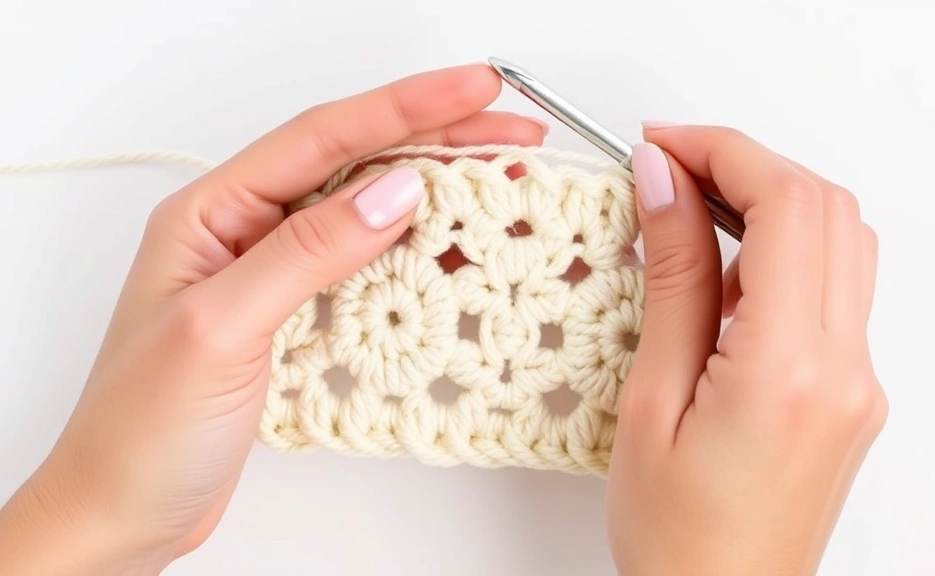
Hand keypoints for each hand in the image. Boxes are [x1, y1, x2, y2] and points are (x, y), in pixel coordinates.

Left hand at [0, 63, 546, 574]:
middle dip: (437, 141)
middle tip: (512, 133)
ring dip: (437, 198)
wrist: (125, 516)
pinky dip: (419, 257)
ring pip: (369, 215)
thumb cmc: (140, 431)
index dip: (405, 107)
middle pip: (355, 164)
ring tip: (502, 187)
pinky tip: (455, 253)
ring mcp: (275, 276)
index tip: (473, 90)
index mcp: (211, 214)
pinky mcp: (299, 319)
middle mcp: (246, 234)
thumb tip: (393, 192)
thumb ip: (307, 252)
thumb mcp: (221, 328)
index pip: (322, 137)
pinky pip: (369, 268)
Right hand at [606, 125, 886, 574]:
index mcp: (790, 371)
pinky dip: (782, 251)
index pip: (786, 207)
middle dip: (746, 165)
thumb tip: (665, 186)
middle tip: (669, 166)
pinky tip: (722, 271)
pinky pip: (833, 287)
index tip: (660, 145)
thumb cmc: (676, 536)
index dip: (722, 153)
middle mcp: (845, 369)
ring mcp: (859, 379)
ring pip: (840, 239)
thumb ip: (672, 280)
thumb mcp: (650, 400)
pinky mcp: (852, 388)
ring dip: (770, 202)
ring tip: (690, 211)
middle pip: (826, 208)